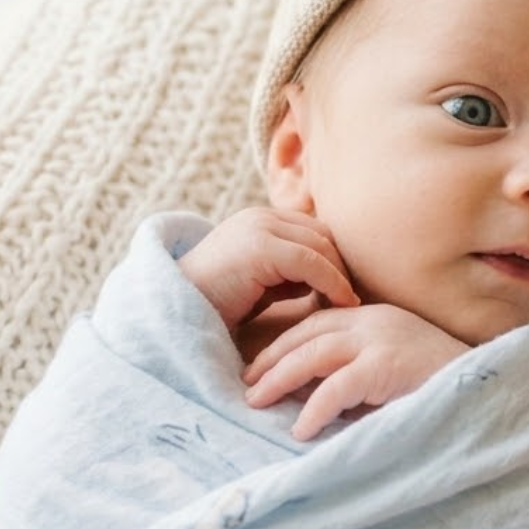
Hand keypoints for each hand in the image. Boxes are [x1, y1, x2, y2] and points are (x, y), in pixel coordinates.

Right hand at [178, 207, 358, 330]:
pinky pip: (312, 262)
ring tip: (349, 305)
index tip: (350, 290)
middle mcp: (261, 216)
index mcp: (261, 220)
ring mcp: (259, 227)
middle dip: (342, 267)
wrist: (175, 312)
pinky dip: (333, 283)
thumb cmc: (220, 305)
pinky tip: (342, 304)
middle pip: (324, 235)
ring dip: (340, 276)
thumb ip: (293, 274)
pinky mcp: (260, 246)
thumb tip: (332, 282)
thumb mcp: (264, 283)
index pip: (316, 231)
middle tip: (354, 298)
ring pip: (322, 247)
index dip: (336, 260)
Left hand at [242, 303, 470, 440]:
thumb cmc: (443, 387)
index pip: (318, 323)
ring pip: (314, 354)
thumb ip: (361, 373)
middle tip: (246, 385)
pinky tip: (300, 431)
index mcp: (376, 318)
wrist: (489, 390)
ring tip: (256, 403)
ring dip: (279, 379)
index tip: (258, 367)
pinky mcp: (387, 365)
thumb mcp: (395, 370)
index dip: (284, 343)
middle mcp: (375, 321)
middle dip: (271, 359)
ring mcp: (381, 340)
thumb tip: (316, 397)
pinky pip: (337, 387)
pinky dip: (314, 409)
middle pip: (308, 333)